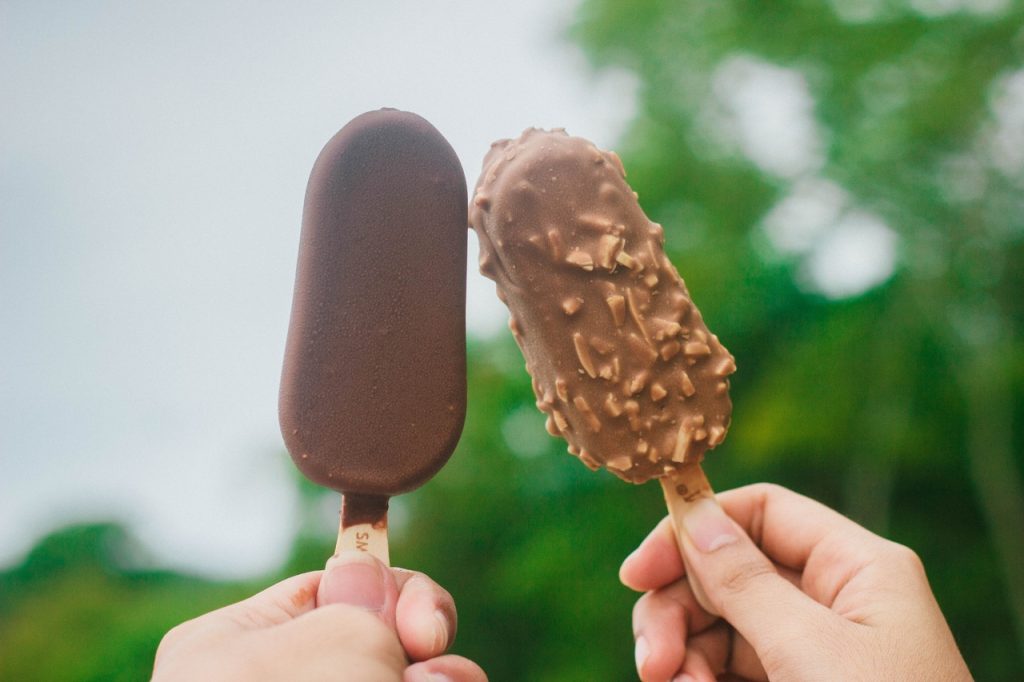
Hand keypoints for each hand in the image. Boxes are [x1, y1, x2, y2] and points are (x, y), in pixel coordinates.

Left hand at [153, 552, 485, 680]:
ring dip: (440, 678)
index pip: (336, 586)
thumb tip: (369, 577)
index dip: (396, 591)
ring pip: (402, 675)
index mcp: (234, 644)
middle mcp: (272, 679)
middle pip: (380, 634)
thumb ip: (367, 602)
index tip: (429, 628)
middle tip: (432, 661)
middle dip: (425, 644)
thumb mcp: (336, 643)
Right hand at [621, 483, 971, 680]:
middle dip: (679, 612)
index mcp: (858, 568)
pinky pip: (731, 670)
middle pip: (729, 573)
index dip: (694, 530)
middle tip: (651, 660)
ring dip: (683, 656)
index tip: (638, 573)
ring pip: (721, 628)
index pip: (762, 513)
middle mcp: (836, 602)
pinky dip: (702, 679)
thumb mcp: (808, 649)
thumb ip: (745, 580)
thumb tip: (696, 515)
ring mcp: (817, 652)